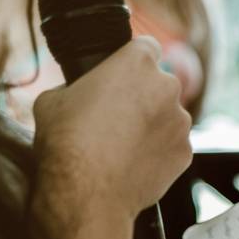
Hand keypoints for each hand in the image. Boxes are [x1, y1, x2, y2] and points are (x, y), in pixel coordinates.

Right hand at [32, 36, 192, 222]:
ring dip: (153, 126)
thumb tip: (77, 94)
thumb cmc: (67, 142)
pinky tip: (134, 164)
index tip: (123, 76)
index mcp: (137, 61)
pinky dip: (159, 153)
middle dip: (144, 97)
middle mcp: (166, 86)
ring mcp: (180, 122)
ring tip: (123, 146)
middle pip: (160, 85)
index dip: (133, 61)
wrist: (86, 191)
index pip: (146, 47)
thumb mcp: (53, 99)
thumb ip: (75, 87)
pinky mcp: (185, 153)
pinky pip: (173, 146)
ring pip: (169, 117)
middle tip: (118, 118)